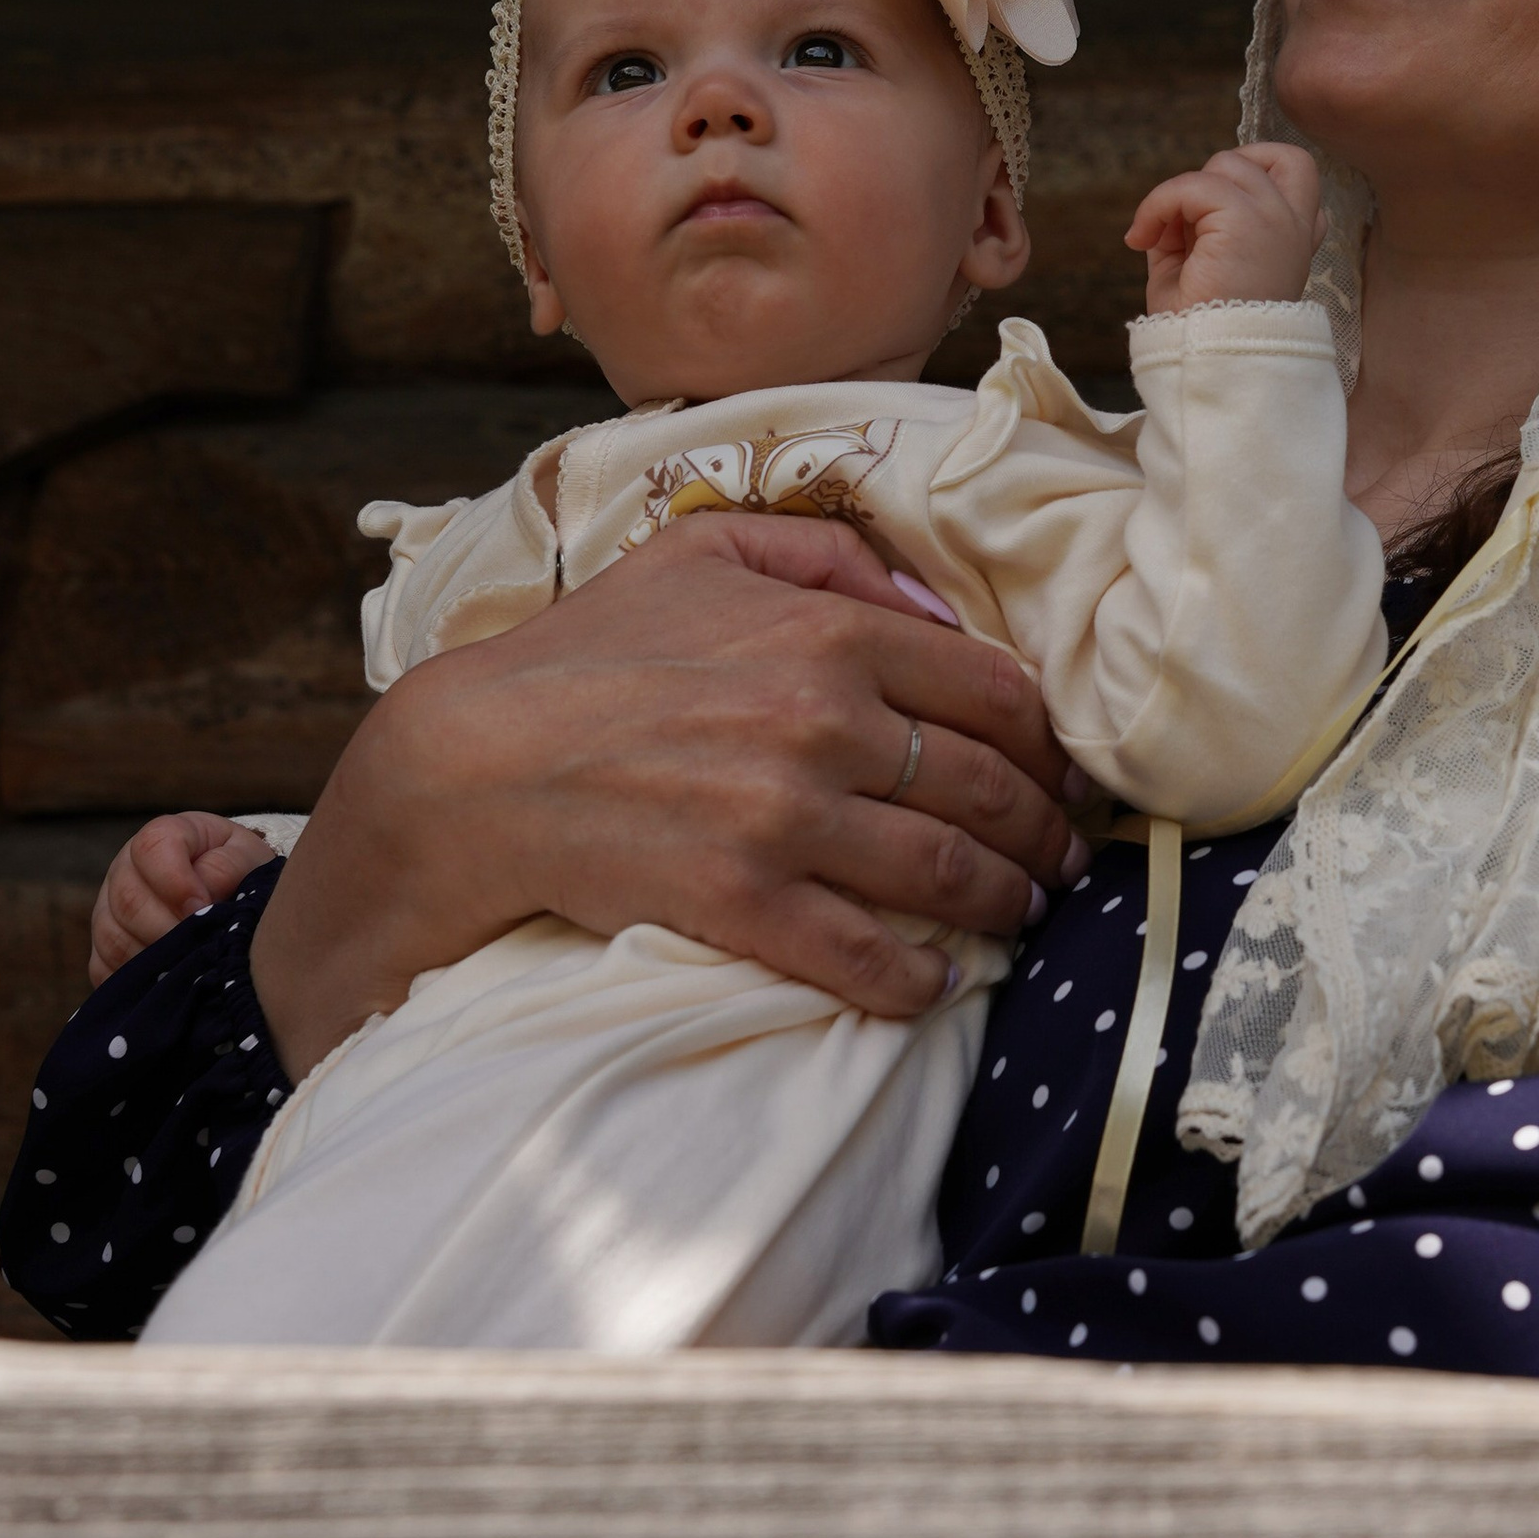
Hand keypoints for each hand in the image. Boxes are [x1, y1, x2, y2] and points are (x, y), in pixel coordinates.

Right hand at [89, 812, 278, 987]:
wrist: (231, 894)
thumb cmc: (240, 871)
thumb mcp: (246, 858)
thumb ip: (228, 867)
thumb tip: (200, 899)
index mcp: (164, 836)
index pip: (151, 847)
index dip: (175, 880)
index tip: (203, 906)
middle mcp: (126, 867)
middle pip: (127, 899)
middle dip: (166, 927)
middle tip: (199, 945)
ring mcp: (109, 907)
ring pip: (112, 936)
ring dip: (152, 957)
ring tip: (189, 964)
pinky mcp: (103, 944)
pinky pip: (104, 967)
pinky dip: (134, 979)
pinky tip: (166, 981)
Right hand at [250, 512, 1086, 1080]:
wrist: (472, 762)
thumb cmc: (588, 651)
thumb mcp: (702, 554)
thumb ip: (828, 557)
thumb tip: (932, 603)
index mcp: (830, 634)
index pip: (997, 693)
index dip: (1048, 744)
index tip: (1063, 775)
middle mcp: (824, 721)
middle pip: (989, 788)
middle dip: (1045, 832)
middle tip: (1066, 859)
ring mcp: (785, 816)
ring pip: (949, 874)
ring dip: (1007, 903)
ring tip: (1023, 914)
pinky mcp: (742, 901)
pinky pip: (867, 956)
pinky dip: (919, 979)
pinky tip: (937, 983)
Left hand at [1125, 141, 1323, 315]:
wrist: (1209, 367)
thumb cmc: (1202, 332)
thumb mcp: (1197, 269)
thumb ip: (1193, 229)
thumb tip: (1170, 206)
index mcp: (1294, 244)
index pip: (1302, 185)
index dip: (1258, 185)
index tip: (1214, 221)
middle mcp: (1295, 229)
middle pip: (1282, 157)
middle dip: (1228, 169)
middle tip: (1189, 212)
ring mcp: (1276, 220)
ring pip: (1227, 164)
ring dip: (1182, 193)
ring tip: (1158, 237)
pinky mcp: (1246, 220)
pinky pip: (1193, 184)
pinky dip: (1158, 203)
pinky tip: (1143, 238)